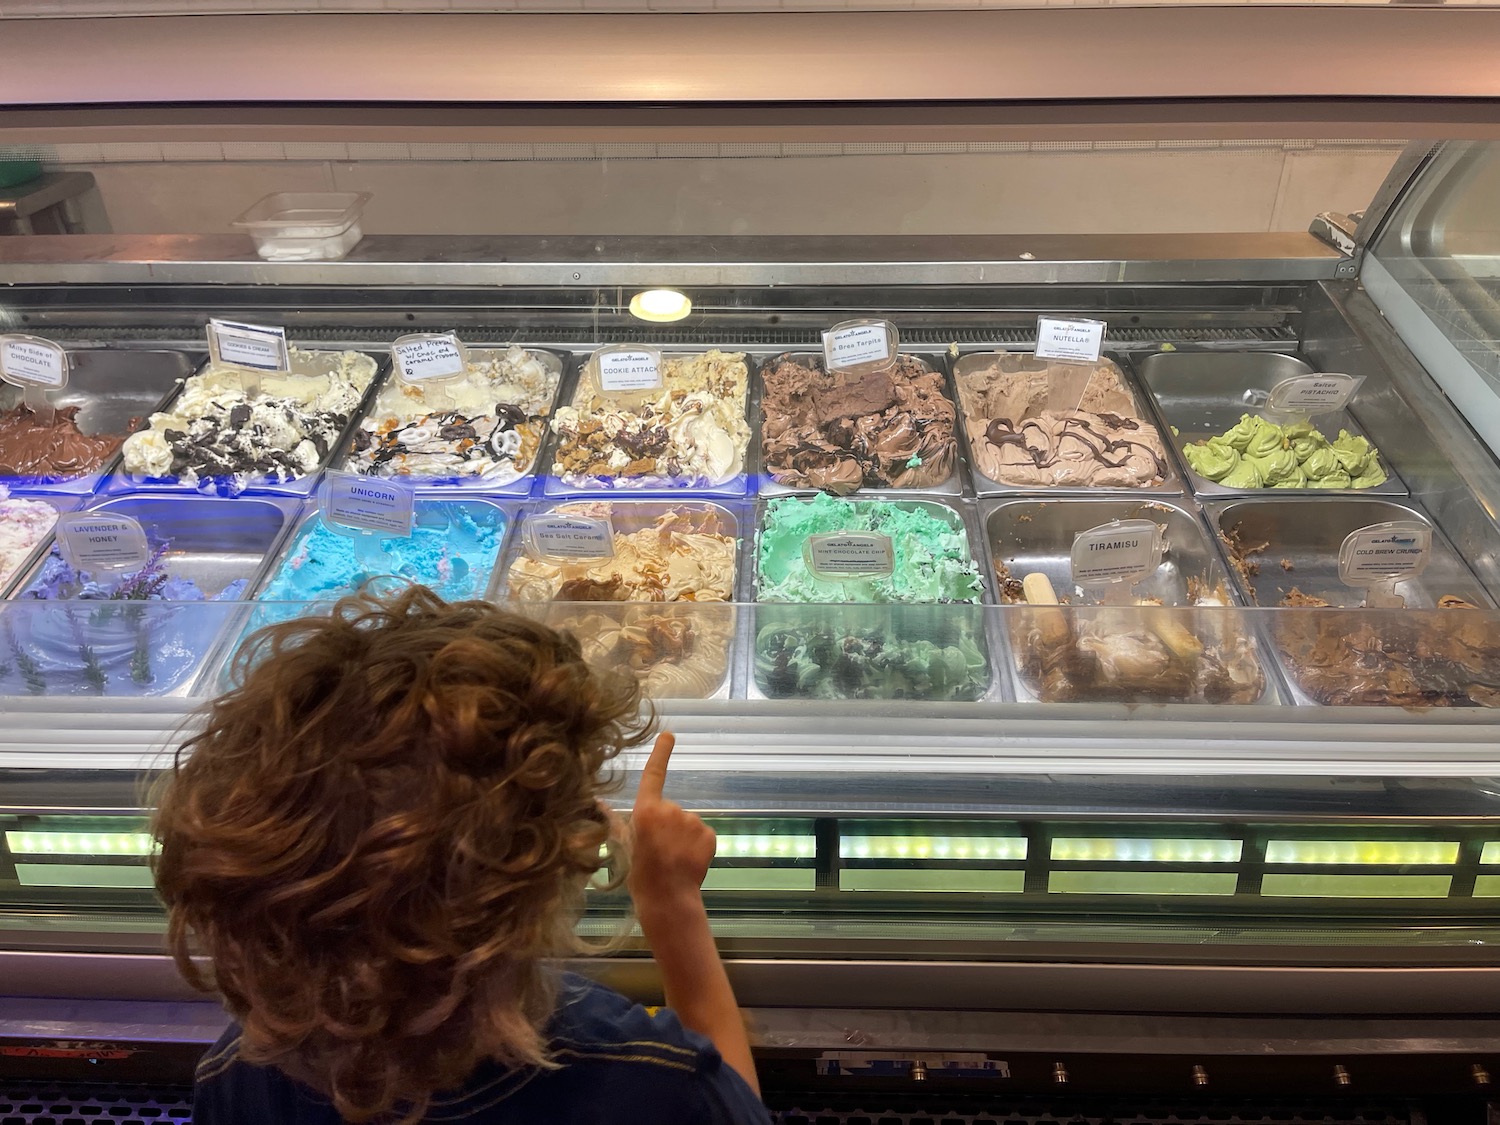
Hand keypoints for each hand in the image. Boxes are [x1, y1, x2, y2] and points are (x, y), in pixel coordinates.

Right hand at [627, 732, 715, 922]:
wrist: (668, 900)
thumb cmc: (640, 875)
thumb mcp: (623, 848)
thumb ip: (614, 822)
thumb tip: (598, 804)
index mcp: (647, 811)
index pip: (653, 775)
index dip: (661, 753)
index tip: (669, 735)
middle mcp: (671, 810)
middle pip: (668, 810)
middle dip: (665, 825)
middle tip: (658, 850)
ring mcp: (693, 821)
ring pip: (685, 823)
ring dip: (681, 836)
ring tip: (673, 859)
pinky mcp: (710, 834)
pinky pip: (701, 834)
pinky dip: (696, 845)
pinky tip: (688, 861)